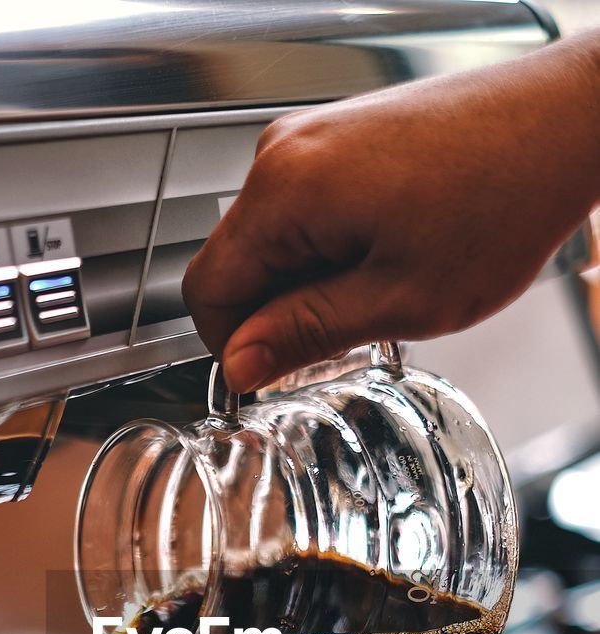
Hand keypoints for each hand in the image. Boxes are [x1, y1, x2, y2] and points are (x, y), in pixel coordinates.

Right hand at [182, 33, 599, 391]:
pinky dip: (329, 249)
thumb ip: (305, 333)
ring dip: (308, 283)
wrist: (563, 122)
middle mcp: (284, 152)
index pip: (206, 293)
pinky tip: (387, 257)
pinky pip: (301, 212)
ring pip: (270, 242)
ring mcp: (310, 137)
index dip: (235, 348)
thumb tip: (242, 364)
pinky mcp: (337, 137)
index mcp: (285, 190)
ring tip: (382, 289)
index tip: (273, 376)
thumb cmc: (502, 197)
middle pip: (235, 265)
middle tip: (348, 335)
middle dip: (276, 314)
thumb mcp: (399, 299)